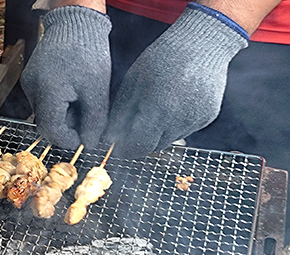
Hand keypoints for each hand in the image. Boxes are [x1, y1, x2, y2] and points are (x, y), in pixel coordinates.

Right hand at [20, 6, 110, 149]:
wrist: (75, 22)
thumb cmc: (88, 53)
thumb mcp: (97, 90)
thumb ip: (94, 121)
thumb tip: (90, 144)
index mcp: (48, 92)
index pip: (52, 130)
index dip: (68, 140)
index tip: (84, 139)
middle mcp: (33, 89)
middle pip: (46, 123)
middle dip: (66, 127)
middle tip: (86, 119)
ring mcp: (29, 83)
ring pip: (44, 112)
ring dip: (62, 115)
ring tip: (81, 101)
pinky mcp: (31, 78)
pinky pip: (42, 99)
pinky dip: (56, 103)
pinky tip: (72, 92)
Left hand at [103, 3, 247, 158]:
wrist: (203, 43)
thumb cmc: (162, 58)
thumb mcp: (133, 81)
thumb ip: (121, 112)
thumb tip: (108, 138)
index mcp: (157, 107)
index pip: (137, 146)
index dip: (125, 150)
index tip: (117, 148)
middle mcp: (179, 118)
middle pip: (152, 146)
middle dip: (139, 142)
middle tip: (131, 130)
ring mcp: (196, 119)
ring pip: (168, 140)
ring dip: (157, 133)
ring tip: (154, 109)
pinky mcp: (207, 117)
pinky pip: (184, 130)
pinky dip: (174, 124)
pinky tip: (173, 103)